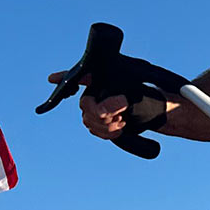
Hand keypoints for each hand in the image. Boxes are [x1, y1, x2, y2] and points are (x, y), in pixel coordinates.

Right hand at [46, 72, 167, 155]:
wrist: (156, 113)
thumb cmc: (149, 96)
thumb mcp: (138, 90)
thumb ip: (118, 92)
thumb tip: (98, 98)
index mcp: (102, 79)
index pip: (80, 76)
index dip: (63, 78)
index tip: (52, 79)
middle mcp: (97, 91)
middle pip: (85, 105)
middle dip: (102, 113)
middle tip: (120, 114)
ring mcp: (97, 107)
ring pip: (88, 120)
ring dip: (107, 126)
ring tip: (124, 122)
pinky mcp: (101, 122)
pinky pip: (94, 129)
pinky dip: (107, 133)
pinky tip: (120, 129)